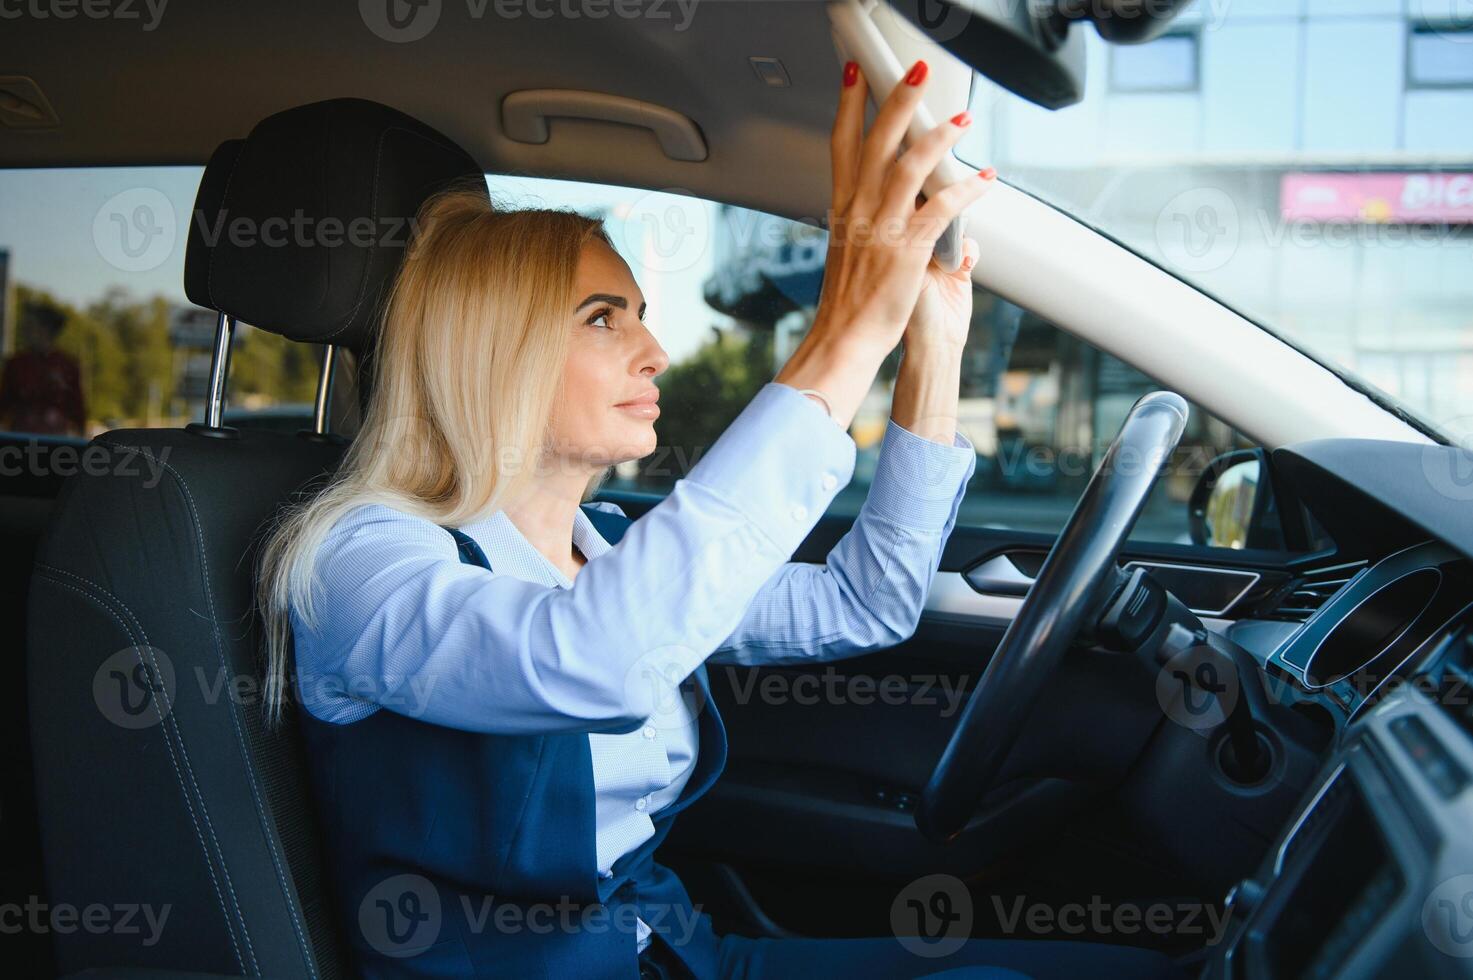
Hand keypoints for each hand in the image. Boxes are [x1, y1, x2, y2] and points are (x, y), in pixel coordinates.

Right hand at [813, 59, 995, 357]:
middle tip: (916, 73)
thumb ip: (863, 221)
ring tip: (961, 119)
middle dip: (898, 99)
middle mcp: (859, 212)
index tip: (855, 76)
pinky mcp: (907, 249)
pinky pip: (942, 208)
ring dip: (938, 137)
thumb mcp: (848, 251)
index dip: (849, 106)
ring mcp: (882, 228)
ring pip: (909, 165)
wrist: (845, 339)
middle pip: (877, 141)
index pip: (842, 145)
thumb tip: (879, 207)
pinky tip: (984, 179)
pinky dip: (966, 189)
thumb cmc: (849, 304)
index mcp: (843, 209)